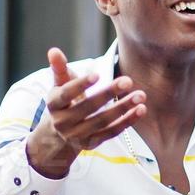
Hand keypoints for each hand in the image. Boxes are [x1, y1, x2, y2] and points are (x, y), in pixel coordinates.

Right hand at [25, 47, 146, 177]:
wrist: (59, 134)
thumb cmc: (65, 100)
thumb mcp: (60, 84)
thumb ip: (59, 68)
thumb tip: (54, 50)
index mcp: (54, 104)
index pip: (66, 94)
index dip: (81, 84)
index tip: (98, 74)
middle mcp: (63, 122)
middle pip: (88, 107)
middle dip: (109, 94)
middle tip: (128, 80)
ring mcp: (77, 135)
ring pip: (102, 121)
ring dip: (123, 108)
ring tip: (141, 95)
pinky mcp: (91, 144)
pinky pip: (111, 133)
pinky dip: (127, 122)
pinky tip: (141, 110)